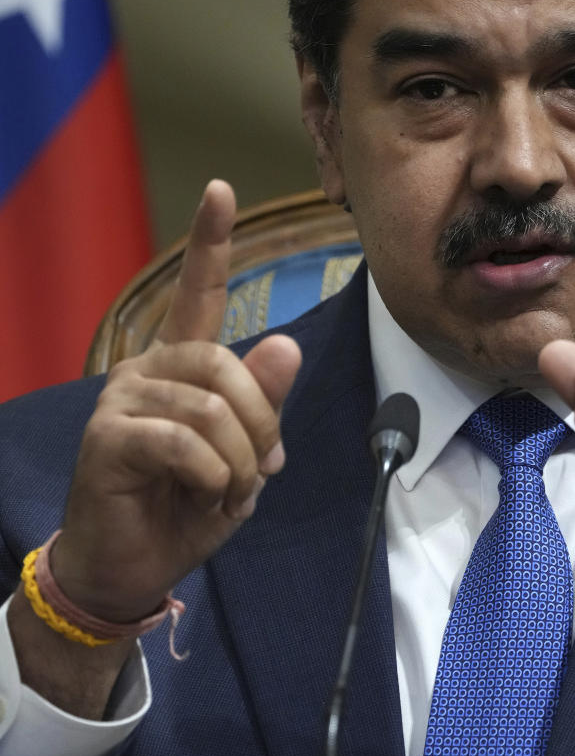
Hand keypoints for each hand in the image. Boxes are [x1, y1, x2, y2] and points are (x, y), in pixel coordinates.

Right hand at [54, 181, 301, 622]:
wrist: (132, 566)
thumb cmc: (187, 505)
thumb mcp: (246, 456)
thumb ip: (264, 404)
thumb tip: (286, 342)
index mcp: (184, 367)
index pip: (199, 294)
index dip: (210, 242)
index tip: (220, 189)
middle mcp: (149, 368)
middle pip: (226, 363)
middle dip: (260, 421)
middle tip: (260, 468)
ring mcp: (123, 399)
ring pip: (211, 407)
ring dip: (239, 458)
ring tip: (228, 488)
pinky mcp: (107, 436)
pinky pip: (184, 442)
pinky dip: (212, 474)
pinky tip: (203, 493)